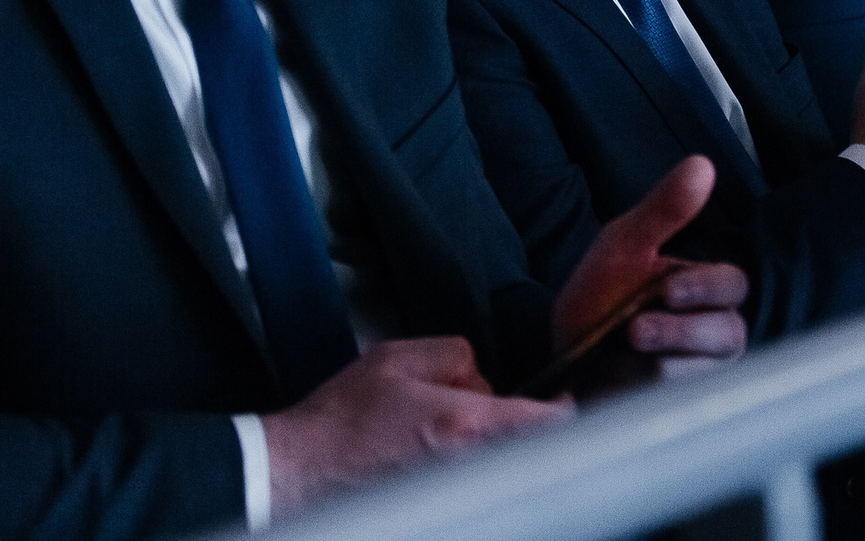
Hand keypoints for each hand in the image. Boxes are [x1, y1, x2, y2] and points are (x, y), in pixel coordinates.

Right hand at [260, 338, 566, 514]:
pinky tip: (437, 461)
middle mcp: (470, 467)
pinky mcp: (443, 509)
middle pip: (531, 449)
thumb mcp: (397, 359)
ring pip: (504, 468)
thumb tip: (480, 377)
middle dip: (525, 429)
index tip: (563, 399)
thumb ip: (454, 356)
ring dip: (496, 450)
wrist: (300, 472)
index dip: (564, 408)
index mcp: (465, 425)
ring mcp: (458, 494)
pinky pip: (478, 487)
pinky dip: (472, 472)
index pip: (548, 422)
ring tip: (454, 439)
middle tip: (506, 416)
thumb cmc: (342, 420)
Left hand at [552, 156, 748, 387]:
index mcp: (705, 290)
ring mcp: (698, 375)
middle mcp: (712, 334)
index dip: (705, 288)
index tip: (668, 288)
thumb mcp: (624, 243)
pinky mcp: (675, 409)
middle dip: (680, 333)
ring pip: (699, 373)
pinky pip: (674, 406)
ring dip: (654, 363)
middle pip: (727, 336)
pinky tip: (613, 382)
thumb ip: (664, 208)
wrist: (560, 355)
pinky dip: (640, 392)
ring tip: (615, 355)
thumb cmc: (601, 295)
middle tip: (635, 329)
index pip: (731, 286)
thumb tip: (701, 163)